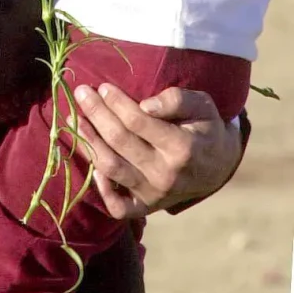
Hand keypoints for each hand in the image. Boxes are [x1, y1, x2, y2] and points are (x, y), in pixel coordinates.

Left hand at [73, 83, 242, 218]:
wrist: (219, 165)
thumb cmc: (205, 127)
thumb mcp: (202, 105)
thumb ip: (176, 100)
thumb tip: (145, 105)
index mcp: (182, 148)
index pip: (138, 122)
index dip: (116, 102)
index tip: (102, 86)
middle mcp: (166, 175)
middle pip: (119, 141)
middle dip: (96, 113)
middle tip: (81, 92)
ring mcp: (155, 194)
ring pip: (111, 168)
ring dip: (88, 141)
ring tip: (75, 118)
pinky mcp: (148, 207)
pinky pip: (119, 207)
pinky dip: (102, 189)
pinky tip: (92, 164)